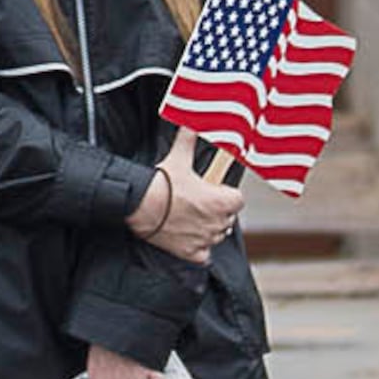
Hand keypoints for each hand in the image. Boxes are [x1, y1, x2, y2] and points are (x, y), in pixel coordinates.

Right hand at [132, 130, 242, 262]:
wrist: (140, 206)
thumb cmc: (161, 183)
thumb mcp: (179, 157)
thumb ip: (189, 139)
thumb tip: (191, 122)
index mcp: (221, 201)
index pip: (238, 200)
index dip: (227, 194)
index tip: (215, 191)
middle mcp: (217, 223)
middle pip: (228, 218)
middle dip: (218, 211)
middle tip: (200, 202)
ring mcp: (205, 239)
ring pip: (217, 236)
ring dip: (209, 229)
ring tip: (192, 217)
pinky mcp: (191, 253)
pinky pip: (204, 255)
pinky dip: (199, 249)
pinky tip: (189, 237)